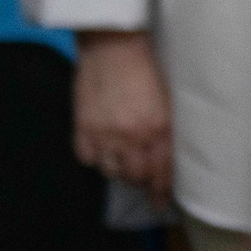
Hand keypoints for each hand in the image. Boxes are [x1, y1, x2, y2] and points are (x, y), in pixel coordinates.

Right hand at [73, 30, 173, 198]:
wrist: (113, 46)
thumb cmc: (146, 69)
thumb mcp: (168, 100)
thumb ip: (166, 130)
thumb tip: (166, 156)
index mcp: (159, 128)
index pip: (162, 172)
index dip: (161, 191)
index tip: (160, 203)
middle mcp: (132, 136)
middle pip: (136, 176)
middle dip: (141, 179)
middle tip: (142, 175)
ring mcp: (104, 134)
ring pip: (111, 171)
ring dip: (118, 169)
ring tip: (122, 159)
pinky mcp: (82, 127)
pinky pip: (87, 159)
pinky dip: (94, 158)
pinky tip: (100, 149)